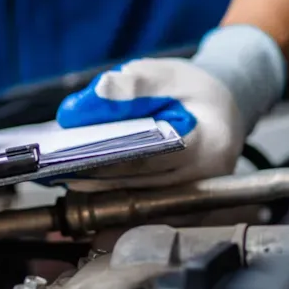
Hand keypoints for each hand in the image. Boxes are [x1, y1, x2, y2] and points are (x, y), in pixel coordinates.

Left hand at [56, 25, 286, 188]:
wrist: (225, 109)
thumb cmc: (194, 91)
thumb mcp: (168, 74)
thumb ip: (134, 82)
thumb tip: (99, 91)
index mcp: (209, 141)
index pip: (151, 158)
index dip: (110, 160)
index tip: (75, 157)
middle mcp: (208, 177)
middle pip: (143, 186)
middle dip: (99, 180)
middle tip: (62, 172)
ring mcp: (200, 198)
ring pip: (143, 205)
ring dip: (105, 196)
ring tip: (70, 181)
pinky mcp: (188, 210)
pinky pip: (148, 213)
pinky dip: (119, 204)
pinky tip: (92, 194)